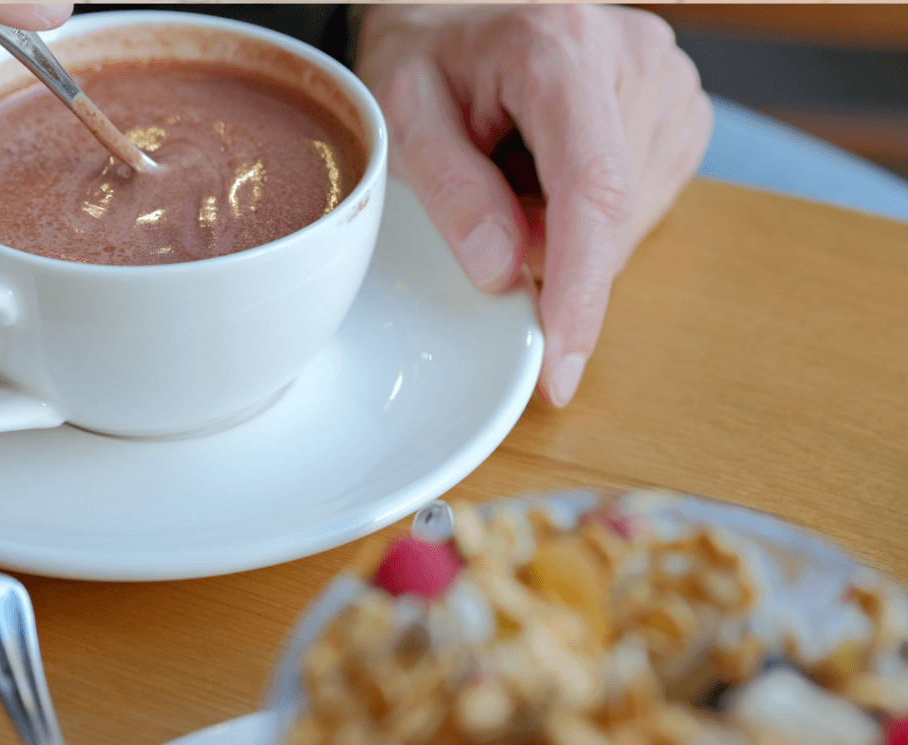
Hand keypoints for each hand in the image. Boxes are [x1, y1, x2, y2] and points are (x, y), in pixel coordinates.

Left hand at [357, 4, 711, 405]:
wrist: (465, 13)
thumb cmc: (428, 57)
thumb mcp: (403, 113)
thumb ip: (450, 191)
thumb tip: (504, 273)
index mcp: (562, 49)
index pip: (592, 193)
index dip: (580, 293)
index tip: (560, 369)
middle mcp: (637, 61)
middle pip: (611, 219)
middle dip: (550, 256)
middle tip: (489, 206)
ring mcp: (670, 86)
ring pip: (627, 223)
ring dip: (564, 233)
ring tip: (515, 168)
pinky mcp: (679, 115)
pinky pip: (638, 210)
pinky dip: (584, 220)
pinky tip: (549, 172)